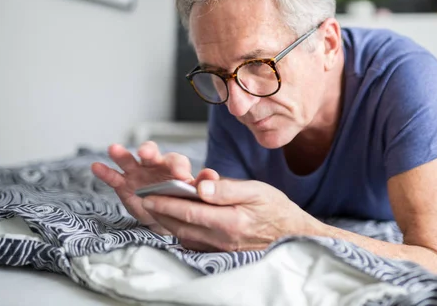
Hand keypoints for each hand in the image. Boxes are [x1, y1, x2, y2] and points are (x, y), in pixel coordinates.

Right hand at [91, 141, 218, 234]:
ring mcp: (138, 173)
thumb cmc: (182, 201)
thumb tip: (212, 176)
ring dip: (122, 154)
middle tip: (146, 152)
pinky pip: (114, 177)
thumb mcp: (194, 196)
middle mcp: (155, 166)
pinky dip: (105, 172)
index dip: (177, 167)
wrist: (169, 216)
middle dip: (148, 151)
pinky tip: (96, 166)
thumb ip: (202, 185)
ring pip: (129, 160)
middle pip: (152, 154)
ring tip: (114, 149)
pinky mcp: (124, 184)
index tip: (180, 175)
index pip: (176, 162)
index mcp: (175, 168)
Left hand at [141, 176, 322, 251]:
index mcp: (230, 221)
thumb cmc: (276, 209)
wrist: (292, 235)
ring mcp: (220, 249)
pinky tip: (176, 221)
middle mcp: (222, 239)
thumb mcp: (256, 190)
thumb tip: (201, 184)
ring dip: (167, 222)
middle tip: (144, 199)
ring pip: (184, 235)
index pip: (188, 211)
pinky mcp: (221, 253)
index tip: (149, 195)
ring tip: (156, 208)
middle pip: (180, 226)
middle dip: (159, 213)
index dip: (166, 202)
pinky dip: (180, 231)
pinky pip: (194, 243)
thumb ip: (227, 188)